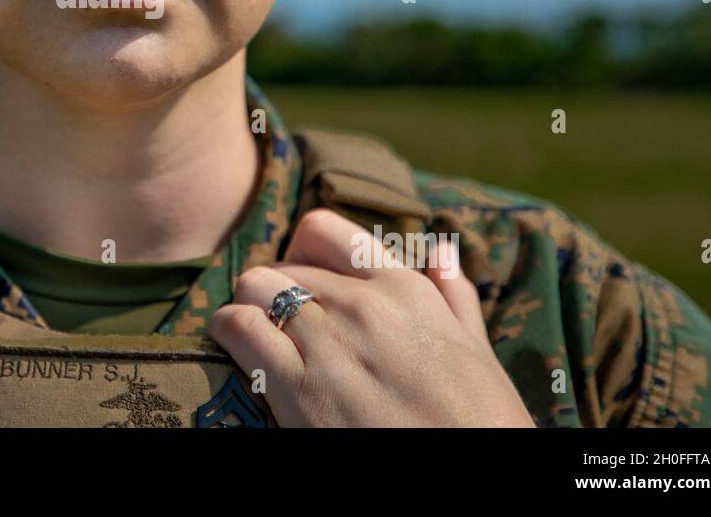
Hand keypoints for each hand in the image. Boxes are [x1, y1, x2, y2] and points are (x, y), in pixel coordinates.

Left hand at [208, 208, 535, 426]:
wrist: (470, 478)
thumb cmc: (482, 422)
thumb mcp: (477, 351)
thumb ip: (454, 296)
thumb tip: (441, 249)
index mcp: (405, 289)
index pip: (325, 231)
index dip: (301, 251)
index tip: (302, 276)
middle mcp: (362, 304)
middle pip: (284, 264)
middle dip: (276, 288)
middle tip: (281, 320)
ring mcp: (327, 341)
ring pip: (255, 285)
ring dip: (249, 304)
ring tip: (256, 331)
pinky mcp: (295, 386)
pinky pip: (239, 326)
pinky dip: (228, 329)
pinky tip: (235, 344)